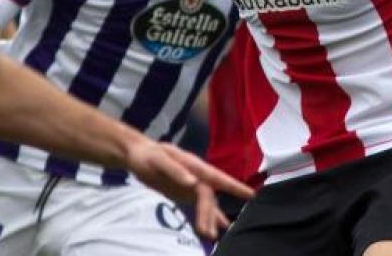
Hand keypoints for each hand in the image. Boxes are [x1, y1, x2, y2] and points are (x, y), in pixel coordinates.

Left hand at [125, 139, 253, 238]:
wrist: (139, 155)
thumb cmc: (150, 155)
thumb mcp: (160, 159)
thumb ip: (175, 170)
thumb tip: (193, 182)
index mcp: (195, 165)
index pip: (218, 178)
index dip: (235, 187)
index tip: (251, 195)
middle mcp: (198, 175)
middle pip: (209, 197)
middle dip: (210, 215)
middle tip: (208, 234)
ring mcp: (193, 184)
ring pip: (207, 203)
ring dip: (210, 219)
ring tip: (211, 236)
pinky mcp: (186, 192)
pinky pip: (201, 205)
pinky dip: (210, 216)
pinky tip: (217, 228)